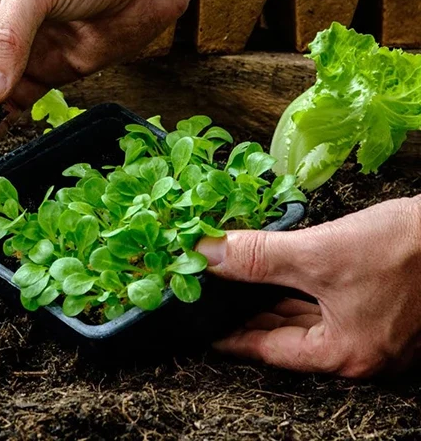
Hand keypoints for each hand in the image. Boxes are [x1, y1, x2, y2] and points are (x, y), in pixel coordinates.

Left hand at [196, 197, 420, 377]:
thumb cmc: (406, 251)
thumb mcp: (318, 253)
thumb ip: (258, 257)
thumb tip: (206, 255)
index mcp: (345, 353)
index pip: (270, 349)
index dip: (232, 335)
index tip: (202, 325)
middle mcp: (361, 349)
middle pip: (288, 335)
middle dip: (249, 312)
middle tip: (211, 294)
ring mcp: (375, 329)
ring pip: (308, 317)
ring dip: (272, 298)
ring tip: (235, 279)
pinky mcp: (384, 304)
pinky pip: (327, 302)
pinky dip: (299, 288)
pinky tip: (278, 268)